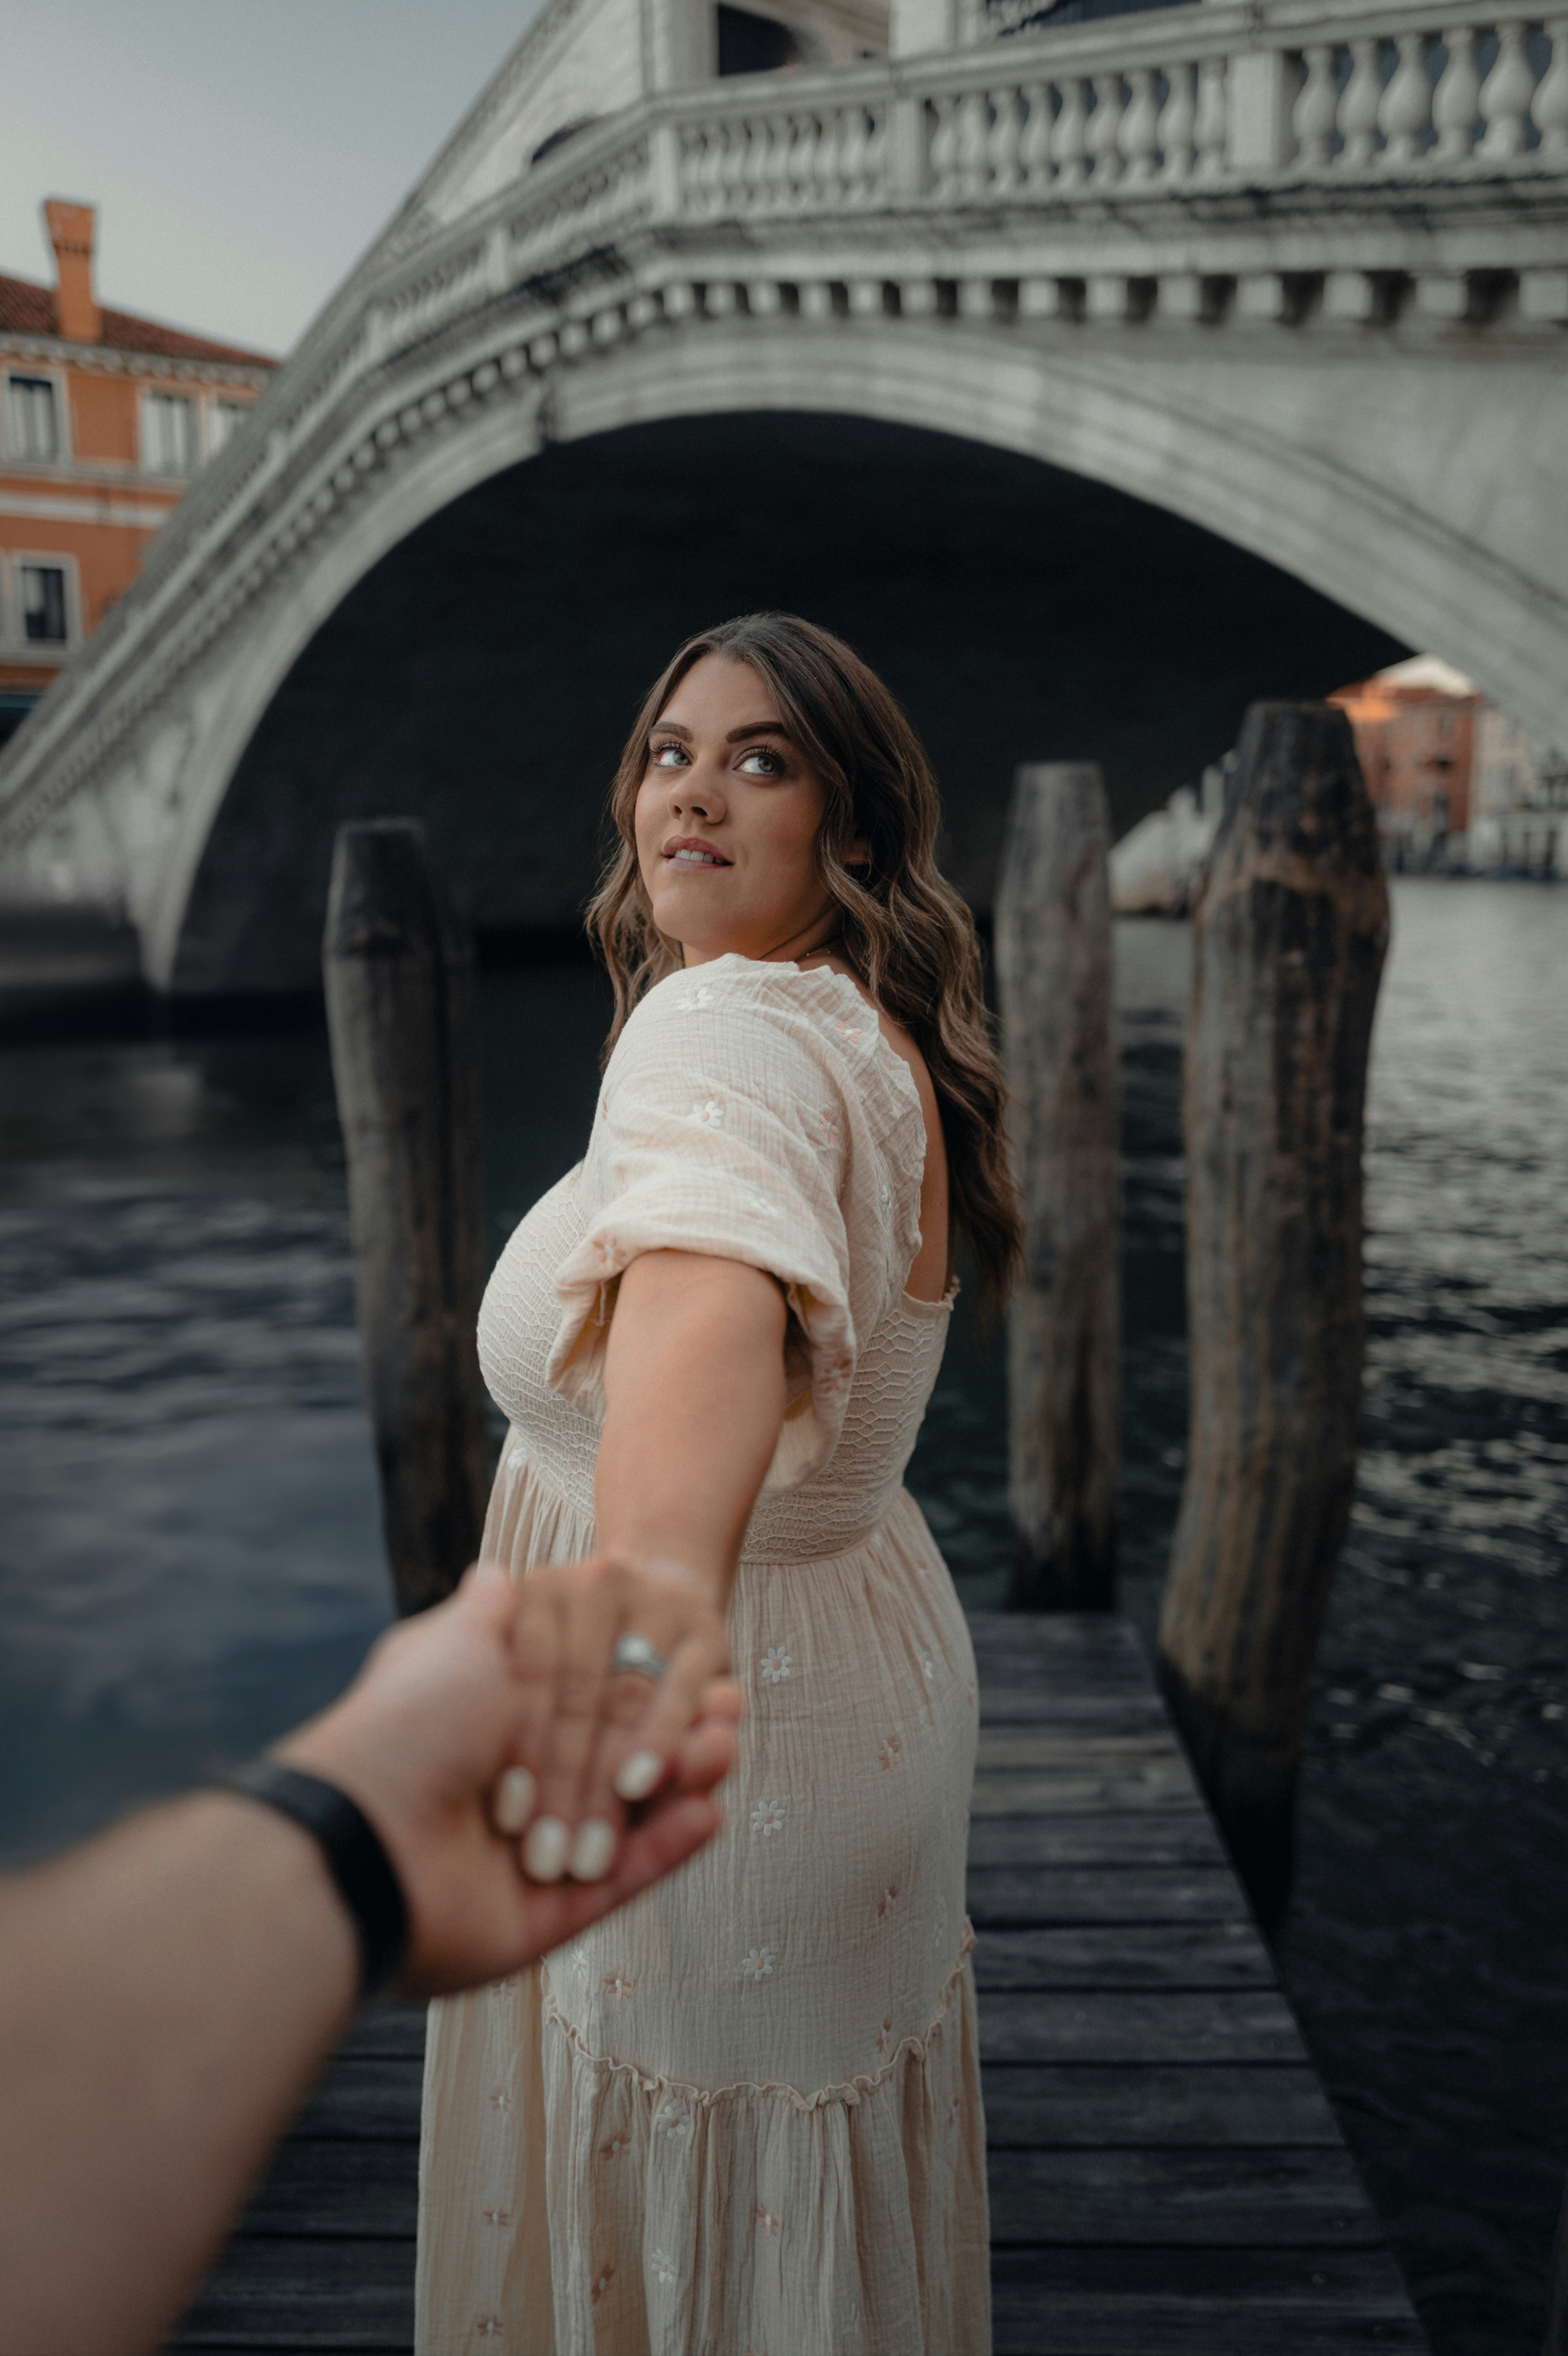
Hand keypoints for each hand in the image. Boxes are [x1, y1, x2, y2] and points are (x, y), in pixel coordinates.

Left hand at [278, 1561, 737, 1995]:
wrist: (368, 1834)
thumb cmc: (408, 1728)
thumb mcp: (454, 1643)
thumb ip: (489, 1611)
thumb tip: (497, 1571)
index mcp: (495, 1729)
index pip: (592, 1701)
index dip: (641, 1687)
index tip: (695, 1670)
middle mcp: (517, 1790)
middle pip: (619, 1758)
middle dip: (676, 1736)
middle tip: (726, 1714)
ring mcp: (536, 1857)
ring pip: (632, 1818)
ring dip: (684, 1782)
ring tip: (726, 1752)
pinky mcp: (550, 1917)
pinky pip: (622, 1882)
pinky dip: (669, 1845)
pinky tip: (710, 1810)